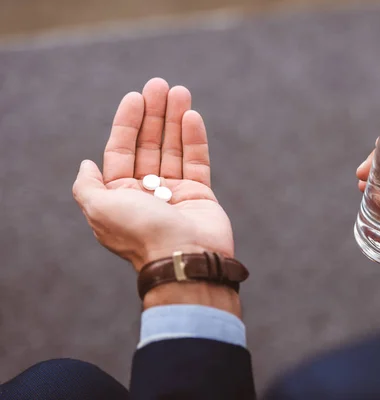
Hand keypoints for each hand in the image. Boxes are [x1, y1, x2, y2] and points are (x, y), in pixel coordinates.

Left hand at [73, 78, 233, 271]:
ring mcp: (175, 193)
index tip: (136, 97)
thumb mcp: (100, 209)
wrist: (184, 258)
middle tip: (160, 85)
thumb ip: (88, 185)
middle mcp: (147, 193)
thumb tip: (86, 163)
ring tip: (180, 92)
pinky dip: (194, 140)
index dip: (127, 123)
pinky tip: (192, 117)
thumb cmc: (141, 234)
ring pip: (174, 149)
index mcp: (121, 196)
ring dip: (176, 120)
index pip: (121, 151)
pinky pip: (197, 162)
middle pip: (149, 145)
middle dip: (154, 115)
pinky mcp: (200, 195)